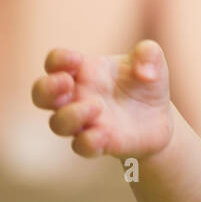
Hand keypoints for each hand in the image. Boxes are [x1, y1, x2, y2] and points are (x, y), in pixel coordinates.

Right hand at [30, 39, 173, 160]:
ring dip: (71, 115)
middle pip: (41, 94)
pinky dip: (88, 141)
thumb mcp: (154, 62)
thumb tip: (144, 71)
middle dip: (47, 88)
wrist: (159, 118)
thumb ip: (149, 54)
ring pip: (57, 123)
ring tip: (96, 107)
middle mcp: (76, 96)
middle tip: (66, 83)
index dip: (58, 60)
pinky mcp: (98, 143)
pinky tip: (104, 134)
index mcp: (83, 71)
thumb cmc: (146, 83)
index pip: (55, 62)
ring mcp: (84, 122)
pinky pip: (81, 147)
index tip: (76, 60)